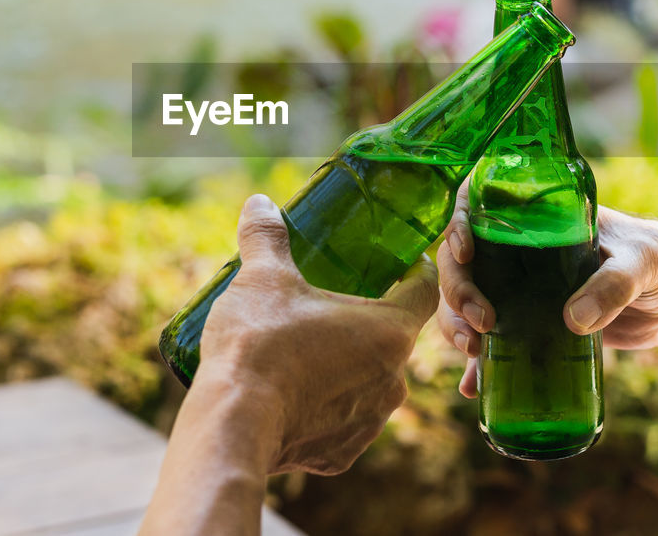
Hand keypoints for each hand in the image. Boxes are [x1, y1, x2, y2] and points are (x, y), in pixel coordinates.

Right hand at [197, 194, 438, 474]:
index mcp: (389, 331)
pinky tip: (294, 394)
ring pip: (369, 384)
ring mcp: (370, 422)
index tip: (401, 263)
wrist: (234, 425)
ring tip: (307, 350)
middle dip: (367, 322)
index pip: (423, 292)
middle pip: (393, 340)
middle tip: (332, 304)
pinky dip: (325, 408)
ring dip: (347, 367)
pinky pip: (343, 422)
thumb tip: (259, 203)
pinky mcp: (343, 454)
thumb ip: (266, 237)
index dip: (413, 273)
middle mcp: (393, 381)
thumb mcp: (262, 278)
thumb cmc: (260, 344)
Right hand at [436, 182, 657, 396]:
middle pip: (462, 262)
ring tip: (472, 352)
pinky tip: (474, 386)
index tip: (466, 252)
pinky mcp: (531, 326)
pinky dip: (479, 365)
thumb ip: (612, 285)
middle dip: (458, 291)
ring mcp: (520, 290)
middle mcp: (518, 252)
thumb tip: (573, 320)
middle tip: (481, 321)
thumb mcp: (642, 262)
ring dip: (456, 325)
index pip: (478, 207)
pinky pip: (492, 343)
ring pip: (466, 302)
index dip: (458, 224)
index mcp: (537, 219)